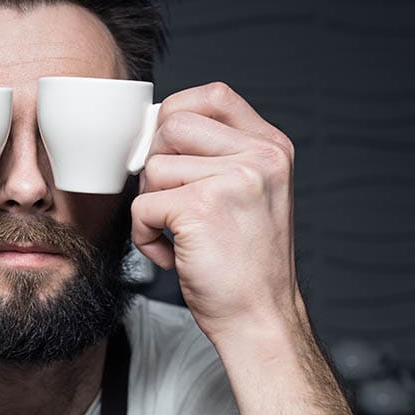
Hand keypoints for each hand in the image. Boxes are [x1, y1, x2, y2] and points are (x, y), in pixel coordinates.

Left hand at [130, 82, 301, 341]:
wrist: (259, 319)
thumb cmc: (244, 263)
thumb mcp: (249, 193)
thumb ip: (218, 155)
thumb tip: (156, 126)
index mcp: (272, 147)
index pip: (212, 95)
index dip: (176, 114)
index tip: (170, 151)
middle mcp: (260, 156)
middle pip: (171, 126)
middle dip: (156, 166)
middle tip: (172, 204)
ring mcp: (234, 179)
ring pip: (153, 166)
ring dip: (151, 205)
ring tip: (179, 236)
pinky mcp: (202, 207)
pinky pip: (143, 204)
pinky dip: (144, 234)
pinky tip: (172, 255)